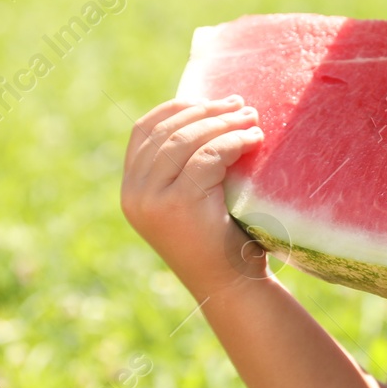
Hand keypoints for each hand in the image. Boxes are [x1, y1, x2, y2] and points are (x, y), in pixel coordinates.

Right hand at [120, 96, 265, 293]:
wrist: (230, 286)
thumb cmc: (221, 241)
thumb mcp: (192, 198)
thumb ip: (185, 164)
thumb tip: (211, 111)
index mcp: (131, 190)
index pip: (143, 131)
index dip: (176, 108)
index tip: (210, 101)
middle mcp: (134, 194)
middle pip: (168, 130)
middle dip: (207, 111)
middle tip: (241, 104)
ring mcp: (152, 199)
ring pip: (188, 139)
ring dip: (224, 122)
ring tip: (253, 118)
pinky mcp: (178, 203)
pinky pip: (209, 156)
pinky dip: (234, 141)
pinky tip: (255, 139)